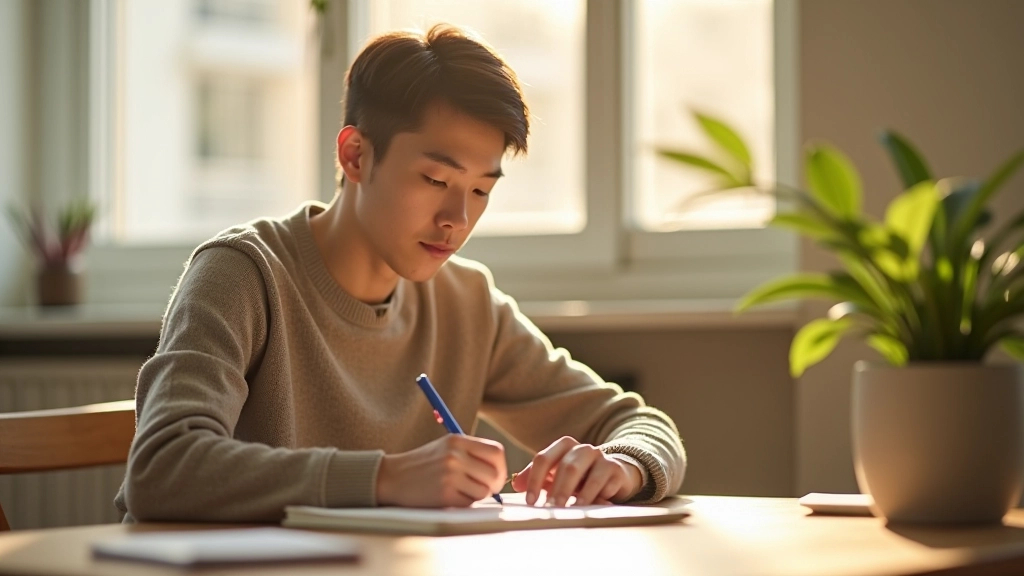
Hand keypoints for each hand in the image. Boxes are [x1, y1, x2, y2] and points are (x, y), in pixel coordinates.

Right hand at [376, 435, 506, 507]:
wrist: (393, 477)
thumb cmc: (423, 463)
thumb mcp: (447, 447)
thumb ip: (472, 453)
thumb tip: (500, 470)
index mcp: (457, 441)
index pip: (496, 452)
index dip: (501, 466)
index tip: (497, 475)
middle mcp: (454, 456)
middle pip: (494, 474)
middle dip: (493, 485)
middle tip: (486, 489)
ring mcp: (449, 475)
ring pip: (484, 491)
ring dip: (477, 495)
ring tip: (462, 490)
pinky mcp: (444, 494)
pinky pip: (469, 503)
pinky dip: (464, 503)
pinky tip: (450, 496)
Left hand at [511, 436, 642, 506]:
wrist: (612, 473)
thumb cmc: (579, 477)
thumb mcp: (556, 476)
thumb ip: (535, 478)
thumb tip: (516, 485)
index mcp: (563, 446)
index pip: (544, 459)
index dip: (534, 479)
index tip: (530, 501)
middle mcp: (582, 448)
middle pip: (566, 466)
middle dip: (558, 489)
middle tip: (551, 508)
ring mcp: (600, 457)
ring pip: (588, 474)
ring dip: (578, 494)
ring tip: (572, 509)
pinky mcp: (615, 469)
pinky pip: (605, 482)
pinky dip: (597, 495)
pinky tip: (591, 506)